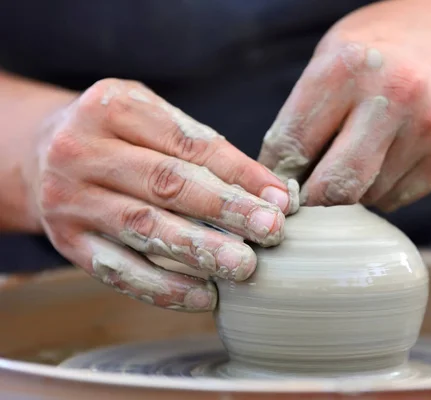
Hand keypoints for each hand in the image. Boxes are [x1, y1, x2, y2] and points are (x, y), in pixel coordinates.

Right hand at [23, 78, 297, 311]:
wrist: (42, 152)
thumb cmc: (117, 133)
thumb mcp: (150, 116)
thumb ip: (201, 145)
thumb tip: (271, 193)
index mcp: (112, 108)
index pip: (188, 143)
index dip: (239, 172)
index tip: (280, 199)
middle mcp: (83, 151)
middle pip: (165, 184)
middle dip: (224, 210)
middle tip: (270, 232)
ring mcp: (70, 199)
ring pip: (143, 229)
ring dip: (199, 251)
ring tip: (243, 266)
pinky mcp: (67, 242)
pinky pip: (119, 270)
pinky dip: (164, 287)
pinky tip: (204, 295)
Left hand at [259, 0, 430, 209]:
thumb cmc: (385, 52)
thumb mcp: (335, 57)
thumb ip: (304, 113)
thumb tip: (278, 180)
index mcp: (349, 67)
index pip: (291, 145)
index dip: (276, 173)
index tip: (277, 183)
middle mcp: (392, 98)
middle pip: (334, 187)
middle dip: (314, 198)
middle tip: (309, 191)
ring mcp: (428, 132)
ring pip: (365, 198)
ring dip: (352, 189)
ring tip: (361, 153)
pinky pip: (395, 199)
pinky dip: (381, 188)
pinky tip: (390, 155)